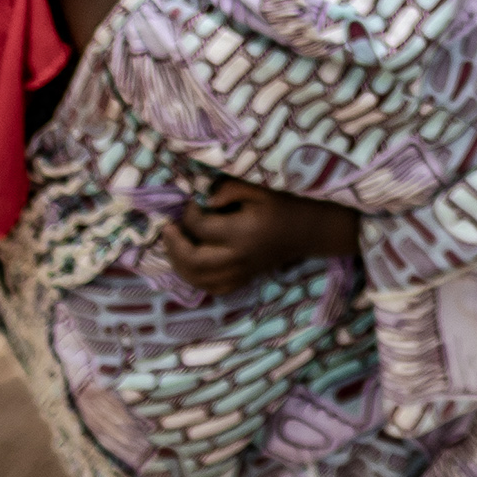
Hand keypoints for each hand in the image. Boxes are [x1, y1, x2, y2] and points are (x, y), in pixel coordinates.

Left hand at [148, 174, 357, 297]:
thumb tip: (204, 199)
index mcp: (243, 232)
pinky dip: (196, 278)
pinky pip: (212, 288)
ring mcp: (240, 272)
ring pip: (198, 279)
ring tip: (173, 243)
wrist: (308, 231)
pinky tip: (190, 263)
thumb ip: (229, 189)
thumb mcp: (259, 189)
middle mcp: (238, 257)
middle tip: (168, 227)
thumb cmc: (284, 206)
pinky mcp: (242, 279)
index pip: (200, 227)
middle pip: (193, 261)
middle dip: (173, 243)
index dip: (188, 213)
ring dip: (178, 262)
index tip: (191, 201)